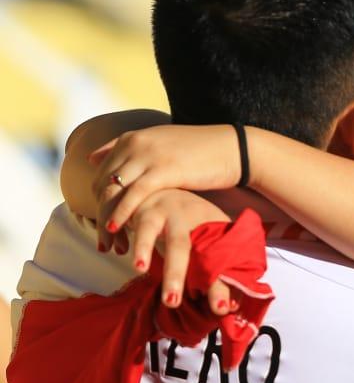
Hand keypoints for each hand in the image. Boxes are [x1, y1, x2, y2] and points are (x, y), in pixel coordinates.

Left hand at [90, 124, 241, 235]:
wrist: (231, 148)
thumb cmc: (199, 150)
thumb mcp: (159, 145)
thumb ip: (128, 152)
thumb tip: (92, 158)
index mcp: (131, 138)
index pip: (101, 174)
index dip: (98, 202)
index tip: (104, 224)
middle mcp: (135, 144)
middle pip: (102, 185)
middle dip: (98, 215)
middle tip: (103, 240)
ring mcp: (148, 156)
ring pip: (113, 192)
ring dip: (106, 220)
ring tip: (107, 244)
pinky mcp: (163, 169)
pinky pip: (133, 195)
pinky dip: (121, 213)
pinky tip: (117, 229)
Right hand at [124, 188, 234, 312]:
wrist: (168, 182)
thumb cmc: (193, 218)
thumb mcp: (211, 236)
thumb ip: (220, 269)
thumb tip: (231, 306)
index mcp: (211, 224)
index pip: (218, 258)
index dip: (219, 284)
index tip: (221, 309)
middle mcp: (185, 214)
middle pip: (181, 244)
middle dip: (176, 272)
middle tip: (172, 301)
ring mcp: (159, 208)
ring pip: (149, 227)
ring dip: (143, 246)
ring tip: (139, 267)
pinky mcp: (137, 206)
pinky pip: (123, 220)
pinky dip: (113, 234)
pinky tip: (108, 249)